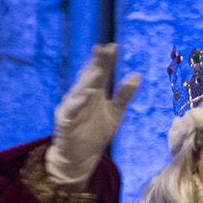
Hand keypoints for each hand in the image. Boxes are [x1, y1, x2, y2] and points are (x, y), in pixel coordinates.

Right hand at [46, 44, 140, 185]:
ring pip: (79, 91)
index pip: (101, 73)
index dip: (107, 60)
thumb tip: (137, 75)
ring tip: (97, 70)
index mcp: (95, 93)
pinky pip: (70, 111)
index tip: (114, 46)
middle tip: (102, 49)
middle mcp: (82, 97)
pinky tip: (84, 96)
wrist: (82, 156)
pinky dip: (77, 104)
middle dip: (95, 64)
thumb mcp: (116, 113)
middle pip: (89, 77)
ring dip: (87, 81)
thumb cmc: (97, 132)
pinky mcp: (65, 122)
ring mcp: (72, 108)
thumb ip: (124, 95)